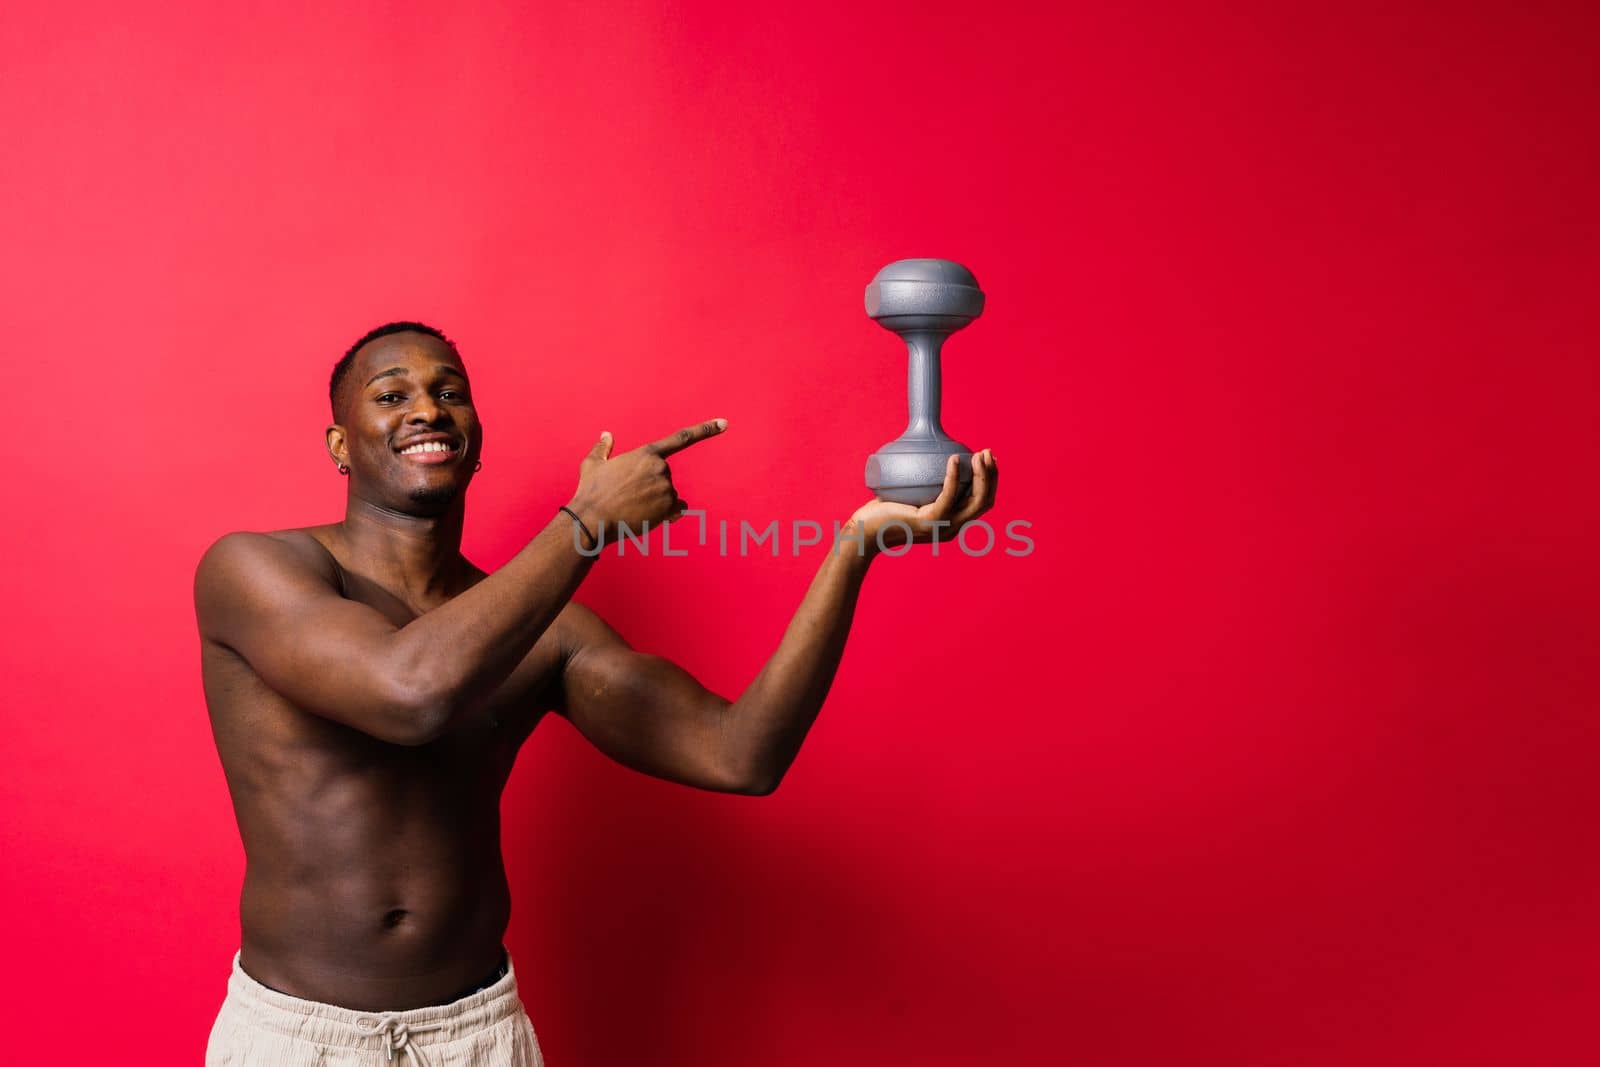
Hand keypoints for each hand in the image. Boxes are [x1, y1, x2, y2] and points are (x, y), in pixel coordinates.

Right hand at [567, 419, 726, 536]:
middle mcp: (661, 468)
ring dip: (657, 503)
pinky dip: (667, 515)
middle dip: (653, 488)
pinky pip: (676, 510)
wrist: (592, 519)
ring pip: (670, 496)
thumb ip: (602, 448)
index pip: (682, 438)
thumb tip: (606, 435)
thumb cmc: (590, 492)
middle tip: (630, 497)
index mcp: (646, 454)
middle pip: (666, 478)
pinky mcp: (669, 507)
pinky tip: (647, 517)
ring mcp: (667, 488)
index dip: (705, 430)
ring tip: (634, 508)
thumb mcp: (592, 465)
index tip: (724, 423)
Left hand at [846, 449, 997, 557]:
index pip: (981, 503)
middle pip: (985, 502)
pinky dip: (955, 475)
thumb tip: (927, 456)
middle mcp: (952, 529)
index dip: (990, 481)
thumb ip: (923, 484)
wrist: (864, 532)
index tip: (987, 459)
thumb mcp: (909, 496)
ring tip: (978, 455)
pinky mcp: (931, 521)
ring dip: (982, 475)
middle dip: (992, 475)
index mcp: (951, 524)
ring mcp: (943, 527)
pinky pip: (949, 495)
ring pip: (976, 501)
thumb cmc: (882, 513)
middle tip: (986, 453)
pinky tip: (954, 458)